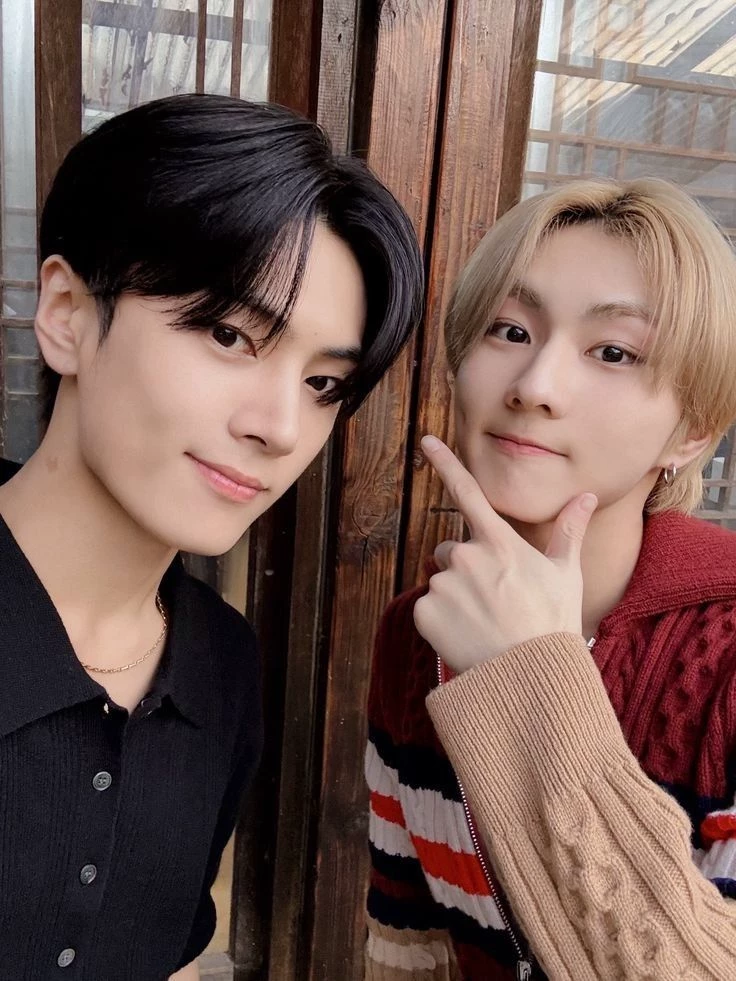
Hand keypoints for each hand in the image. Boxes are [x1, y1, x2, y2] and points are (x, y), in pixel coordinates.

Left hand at [413, 436, 596, 673]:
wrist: (530, 678)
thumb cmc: (552, 624)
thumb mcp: (566, 575)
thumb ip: (569, 531)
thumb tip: (586, 496)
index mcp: (498, 542)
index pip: (467, 493)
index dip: (445, 464)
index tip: (425, 441)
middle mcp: (466, 556)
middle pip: (450, 550)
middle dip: (465, 568)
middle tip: (494, 599)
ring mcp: (443, 584)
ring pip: (440, 580)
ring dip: (455, 595)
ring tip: (484, 622)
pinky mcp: (425, 612)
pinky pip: (426, 608)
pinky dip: (440, 621)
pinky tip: (466, 635)